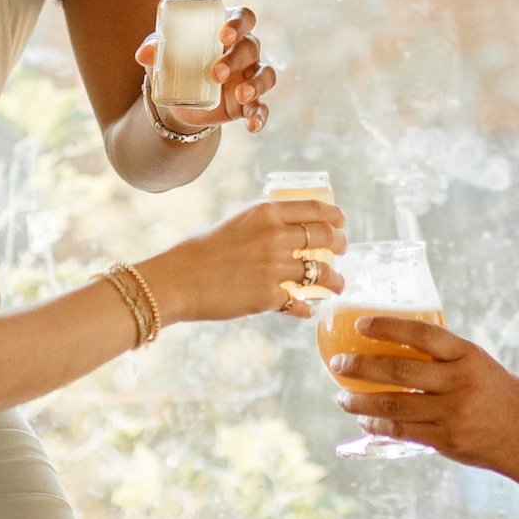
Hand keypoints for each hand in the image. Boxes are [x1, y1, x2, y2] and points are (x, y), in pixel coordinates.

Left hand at [135, 5, 278, 139]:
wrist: (179, 99)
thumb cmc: (175, 62)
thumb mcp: (163, 54)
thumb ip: (155, 50)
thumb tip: (143, 54)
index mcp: (227, 29)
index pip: (244, 17)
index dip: (238, 23)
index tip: (224, 35)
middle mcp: (244, 50)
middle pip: (251, 46)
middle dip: (235, 59)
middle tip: (215, 74)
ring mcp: (249, 76)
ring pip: (264, 74)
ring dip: (256, 84)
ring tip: (241, 95)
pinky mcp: (248, 102)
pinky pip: (262, 107)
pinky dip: (261, 116)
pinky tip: (253, 126)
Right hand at [144, 188, 341, 326]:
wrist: (177, 280)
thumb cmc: (198, 251)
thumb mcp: (234, 223)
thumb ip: (262, 225)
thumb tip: (285, 233)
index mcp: (266, 212)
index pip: (313, 208)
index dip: (334, 216)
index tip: (341, 222)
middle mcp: (276, 236)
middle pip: (324, 237)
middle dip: (339, 244)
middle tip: (342, 250)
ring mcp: (275, 267)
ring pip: (320, 273)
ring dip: (334, 280)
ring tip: (337, 285)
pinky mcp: (269, 296)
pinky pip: (300, 302)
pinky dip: (305, 307)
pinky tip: (307, 310)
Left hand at [324, 309, 518, 472]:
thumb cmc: (503, 397)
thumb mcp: (481, 366)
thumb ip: (446, 360)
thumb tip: (397, 350)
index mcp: (469, 357)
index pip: (422, 336)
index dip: (388, 327)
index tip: (361, 324)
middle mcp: (459, 384)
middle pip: (398, 372)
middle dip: (361, 368)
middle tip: (337, 364)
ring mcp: (451, 414)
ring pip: (393, 406)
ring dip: (360, 402)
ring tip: (341, 397)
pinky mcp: (445, 441)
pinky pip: (402, 431)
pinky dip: (378, 426)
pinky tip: (364, 421)